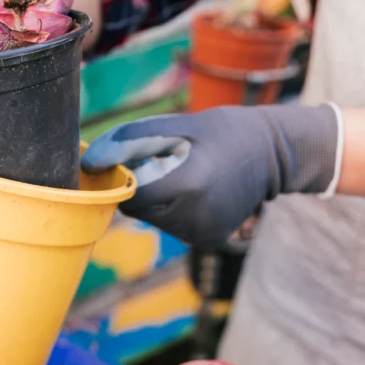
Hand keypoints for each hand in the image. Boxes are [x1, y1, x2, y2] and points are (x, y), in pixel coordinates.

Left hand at [81, 104, 340, 245]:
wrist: (275, 153)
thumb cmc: (221, 131)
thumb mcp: (176, 125)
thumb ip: (129, 142)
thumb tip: (89, 161)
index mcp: (186, 185)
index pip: (129, 192)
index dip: (123, 176)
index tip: (130, 160)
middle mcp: (194, 216)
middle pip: (139, 209)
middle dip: (141, 186)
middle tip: (163, 162)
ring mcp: (202, 232)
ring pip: (154, 219)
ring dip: (157, 198)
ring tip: (184, 174)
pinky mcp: (208, 239)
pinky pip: (173, 226)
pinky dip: (174, 210)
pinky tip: (197, 190)